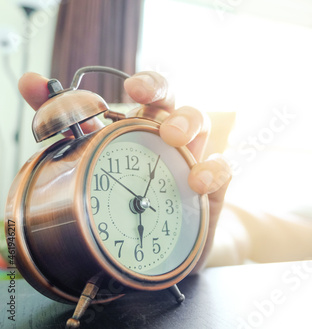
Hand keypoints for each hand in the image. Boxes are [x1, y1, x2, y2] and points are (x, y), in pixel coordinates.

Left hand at [19, 71, 231, 273]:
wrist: (161, 249)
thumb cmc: (131, 201)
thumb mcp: (98, 163)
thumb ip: (69, 126)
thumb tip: (30, 82)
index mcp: (143, 129)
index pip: (149, 96)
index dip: (146, 84)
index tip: (133, 88)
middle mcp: (169, 138)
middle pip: (175, 101)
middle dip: (164, 94)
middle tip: (147, 102)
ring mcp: (193, 159)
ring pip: (203, 124)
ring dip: (189, 124)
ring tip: (174, 139)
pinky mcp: (212, 187)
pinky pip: (222, 168)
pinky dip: (212, 170)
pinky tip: (197, 182)